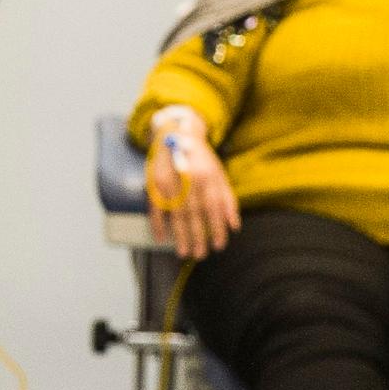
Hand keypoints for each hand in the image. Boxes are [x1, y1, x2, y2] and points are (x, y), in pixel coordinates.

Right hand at [144, 112, 240, 258]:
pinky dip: (157, 224)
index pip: (214, 208)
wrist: (176, 134)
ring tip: (184, 252)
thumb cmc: (200, 158)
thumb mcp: (219, 174)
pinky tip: (161, 238)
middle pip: (194, 214)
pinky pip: (155, 207)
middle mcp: (189, 180)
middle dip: (198, 237)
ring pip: (175, 214)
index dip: (217, 229)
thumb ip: (228, 199)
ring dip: (180, 235)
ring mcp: (169, 182)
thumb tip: (234, 226)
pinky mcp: (154, 183)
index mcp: (207, 177)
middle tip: (200, 255)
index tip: (218, 246)